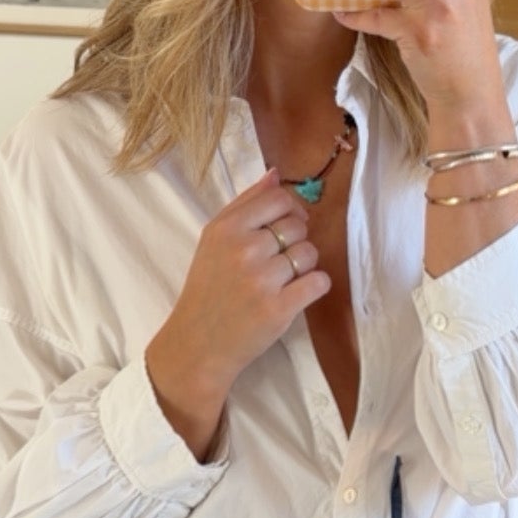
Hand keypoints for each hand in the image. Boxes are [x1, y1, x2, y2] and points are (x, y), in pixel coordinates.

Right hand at [147, 166, 330, 401]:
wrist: (198, 343)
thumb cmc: (208, 288)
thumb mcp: (214, 239)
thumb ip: (245, 204)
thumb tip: (275, 174)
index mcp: (227, 228)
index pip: (279, 198)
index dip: (291, 210)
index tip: (288, 226)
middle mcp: (244, 249)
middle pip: (298, 226)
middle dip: (295, 241)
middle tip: (277, 262)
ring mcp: (262, 280)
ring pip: (310, 254)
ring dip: (305, 265)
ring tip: (285, 279)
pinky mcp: (279, 309)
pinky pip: (319, 282)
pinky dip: (315, 286)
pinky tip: (297, 293)